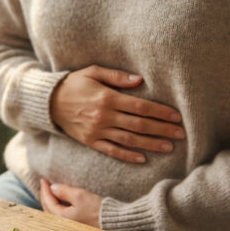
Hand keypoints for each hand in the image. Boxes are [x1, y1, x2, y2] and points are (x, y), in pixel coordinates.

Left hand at [39, 179, 100, 227]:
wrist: (112, 222)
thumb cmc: (97, 210)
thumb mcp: (80, 196)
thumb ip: (64, 191)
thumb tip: (52, 187)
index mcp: (62, 218)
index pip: (48, 201)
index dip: (44, 189)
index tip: (43, 179)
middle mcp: (63, 224)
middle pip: (48, 209)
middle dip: (45, 196)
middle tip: (44, 184)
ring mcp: (69, 226)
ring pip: (53, 213)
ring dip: (50, 202)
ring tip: (50, 192)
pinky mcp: (75, 226)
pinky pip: (60, 216)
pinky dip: (56, 207)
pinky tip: (59, 202)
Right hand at [51, 65, 184, 162]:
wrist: (49, 102)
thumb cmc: (74, 83)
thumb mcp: (93, 72)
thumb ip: (117, 76)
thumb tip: (140, 80)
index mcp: (107, 98)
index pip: (140, 106)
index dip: (160, 112)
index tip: (176, 116)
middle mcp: (104, 116)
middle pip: (139, 125)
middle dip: (162, 129)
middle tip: (181, 133)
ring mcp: (97, 131)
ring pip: (129, 140)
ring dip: (150, 144)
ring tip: (168, 146)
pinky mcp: (91, 141)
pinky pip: (112, 150)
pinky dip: (127, 155)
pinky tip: (142, 158)